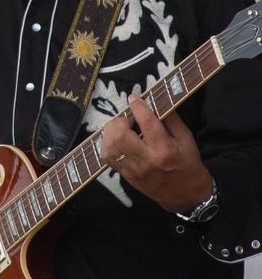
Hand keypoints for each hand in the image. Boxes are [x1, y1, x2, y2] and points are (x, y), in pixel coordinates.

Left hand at [101, 94, 212, 213]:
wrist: (185, 196)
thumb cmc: (187, 163)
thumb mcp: (186, 138)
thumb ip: (171, 118)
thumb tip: (154, 101)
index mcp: (164, 149)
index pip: (147, 123)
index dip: (138, 107)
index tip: (134, 98)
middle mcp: (146, 160)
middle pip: (120, 136)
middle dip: (120, 121)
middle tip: (129, 119)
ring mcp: (133, 170)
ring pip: (110, 147)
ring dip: (112, 132)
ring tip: (122, 129)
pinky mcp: (125, 176)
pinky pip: (107, 157)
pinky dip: (108, 144)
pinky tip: (118, 140)